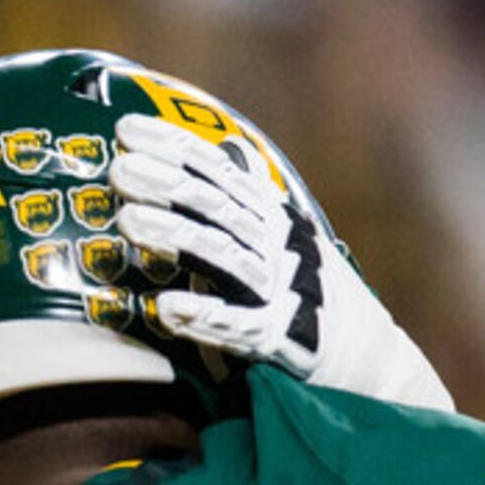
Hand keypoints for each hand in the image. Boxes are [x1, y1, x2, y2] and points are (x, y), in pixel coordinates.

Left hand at [108, 112, 454, 412]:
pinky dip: (203, 315)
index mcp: (270, 217)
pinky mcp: (278, 336)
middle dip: (166, 184)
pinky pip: (236, 325)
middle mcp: (276, 244)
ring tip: (126, 221)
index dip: (173, 147)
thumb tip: (227, 147)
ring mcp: (279, 288)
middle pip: (216, 207)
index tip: (127, 130)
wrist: (364, 355)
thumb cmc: (308, 291)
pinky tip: (165, 308)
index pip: (217, 173)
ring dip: (174, 236)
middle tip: (119, 170)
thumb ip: (248, 196)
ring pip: (222, 256)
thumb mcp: (281, 235)